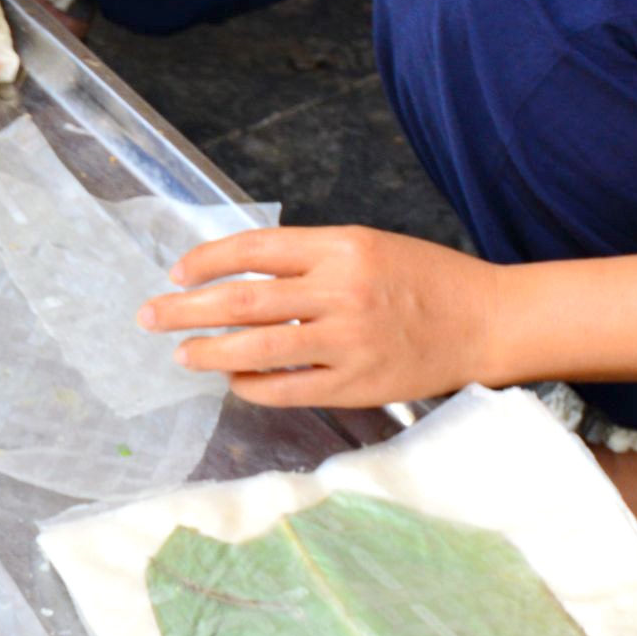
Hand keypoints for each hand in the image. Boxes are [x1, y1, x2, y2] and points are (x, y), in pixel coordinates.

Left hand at [140, 225, 506, 406]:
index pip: (255, 249)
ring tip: (181, 353)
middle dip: (185, 309)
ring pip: (255, 347)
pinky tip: (232, 379)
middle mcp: (342, 290)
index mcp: (343, 247)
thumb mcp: (369, 247)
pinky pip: (284, 388)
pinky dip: (249, 384)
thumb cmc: (425, 281)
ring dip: (207, 351)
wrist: (487, 321)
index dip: (207, 260)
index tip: (178, 272)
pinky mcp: (355, 383)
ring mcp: (348, 340)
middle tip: (149, 316)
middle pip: (241, 300)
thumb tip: (238, 277)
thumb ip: (309, 259)